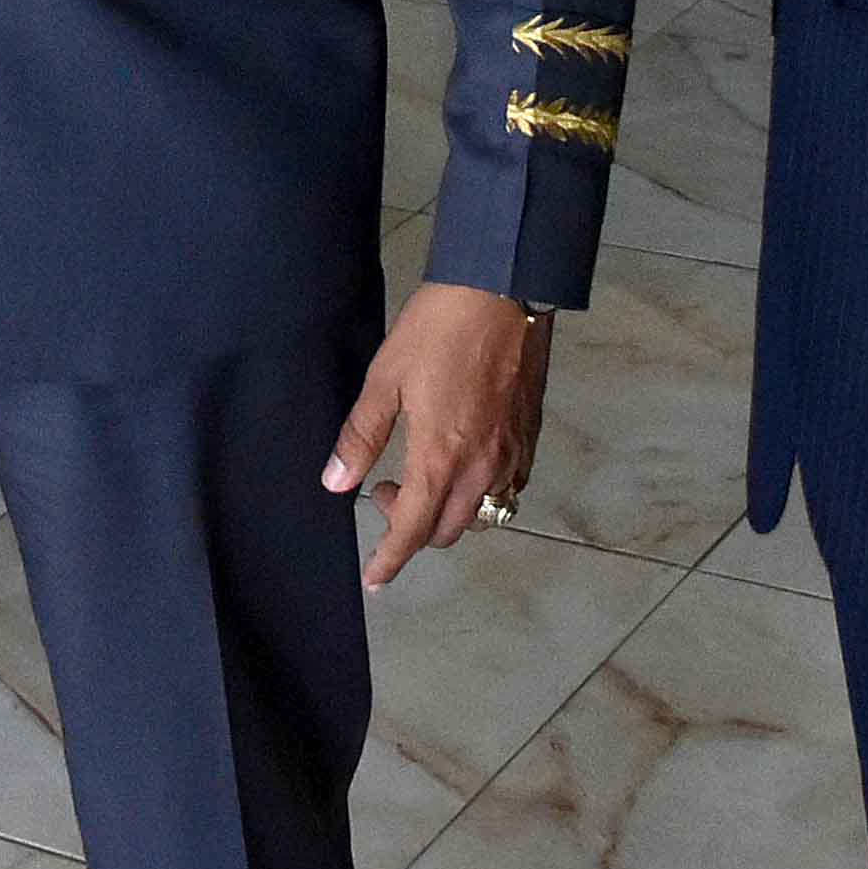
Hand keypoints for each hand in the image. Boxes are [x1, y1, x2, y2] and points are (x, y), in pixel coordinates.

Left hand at [325, 283, 549, 591]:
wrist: (503, 291)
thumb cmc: (438, 330)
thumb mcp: (385, 379)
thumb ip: (361, 436)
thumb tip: (336, 484)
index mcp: (441, 457)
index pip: (413, 529)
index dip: (390, 558)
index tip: (375, 577)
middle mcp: (483, 468)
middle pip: (448, 530)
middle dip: (413, 528)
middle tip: (386, 491)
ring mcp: (512, 454)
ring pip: (482, 514)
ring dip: (447, 513)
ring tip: (421, 476)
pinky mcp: (530, 437)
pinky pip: (508, 488)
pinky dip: (481, 493)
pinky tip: (461, 464)